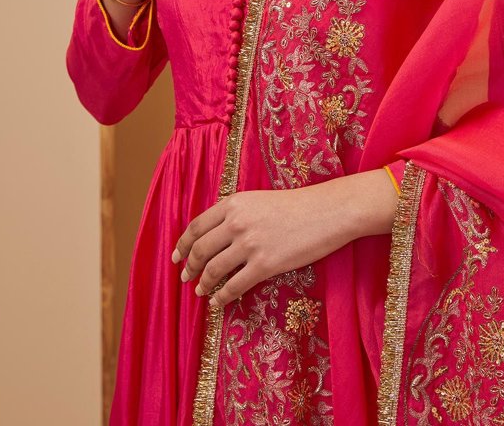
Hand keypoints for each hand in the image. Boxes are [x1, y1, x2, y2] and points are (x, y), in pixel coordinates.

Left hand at [171, 170, 398, 308]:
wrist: (327, 211)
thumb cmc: (298, 205)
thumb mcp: (260, 200)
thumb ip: (237, 214)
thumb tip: (217, 235)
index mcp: (234, 203)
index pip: (197, 226)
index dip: (183, 244)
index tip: (177, 256)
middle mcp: (237, 222)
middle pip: (201, 249)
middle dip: (189, 266)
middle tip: (184, 277)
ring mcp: (250, 244)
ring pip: (214, 269)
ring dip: (203, 283)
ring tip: (200, 292)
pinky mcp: (265, 264)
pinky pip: (234, 286)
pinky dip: (222, 297)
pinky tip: (218, 302)